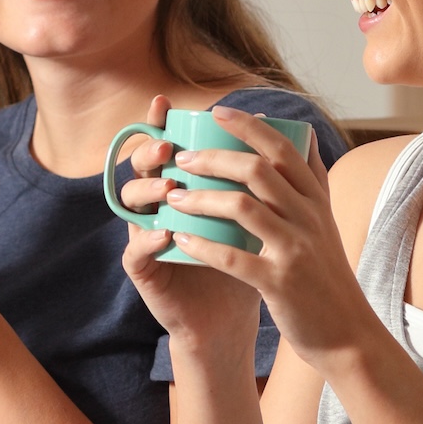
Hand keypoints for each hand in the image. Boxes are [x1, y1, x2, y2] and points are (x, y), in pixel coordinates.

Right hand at [116, 94, 263, 360]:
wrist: (230, 319)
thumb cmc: (245, 264)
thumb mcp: (258, 216)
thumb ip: (265, 177)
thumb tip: (292, 130)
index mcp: (183, 187)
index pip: (166, 147)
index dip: (159, 124)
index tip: (166, 104)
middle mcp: (159, 206)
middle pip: (141, 167)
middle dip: (150, 151)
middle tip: (169, 147)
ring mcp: (146, 235)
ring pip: (131, 202)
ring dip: (148, 191)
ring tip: (169, 188)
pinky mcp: (144, 271)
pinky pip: (135, 250)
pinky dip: (148, 240)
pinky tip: (165, 234)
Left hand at [148, 106, 383, 372]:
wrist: (347, 334)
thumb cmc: (326, 276)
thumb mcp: (326, 222)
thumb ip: (313, 180)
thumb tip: (305, 132)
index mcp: (316, 200)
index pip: (283, 148)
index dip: (248, 126)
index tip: (217, 113)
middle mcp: (309, 218)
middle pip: (258, 170)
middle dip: (213, 158)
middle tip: (182, 158)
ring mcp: (295, 250)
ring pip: (242, 208)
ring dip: (201, 198)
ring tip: (174, 197)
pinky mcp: (279, 283)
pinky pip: (234, 258)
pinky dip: (203, 246)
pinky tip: (180, 239)